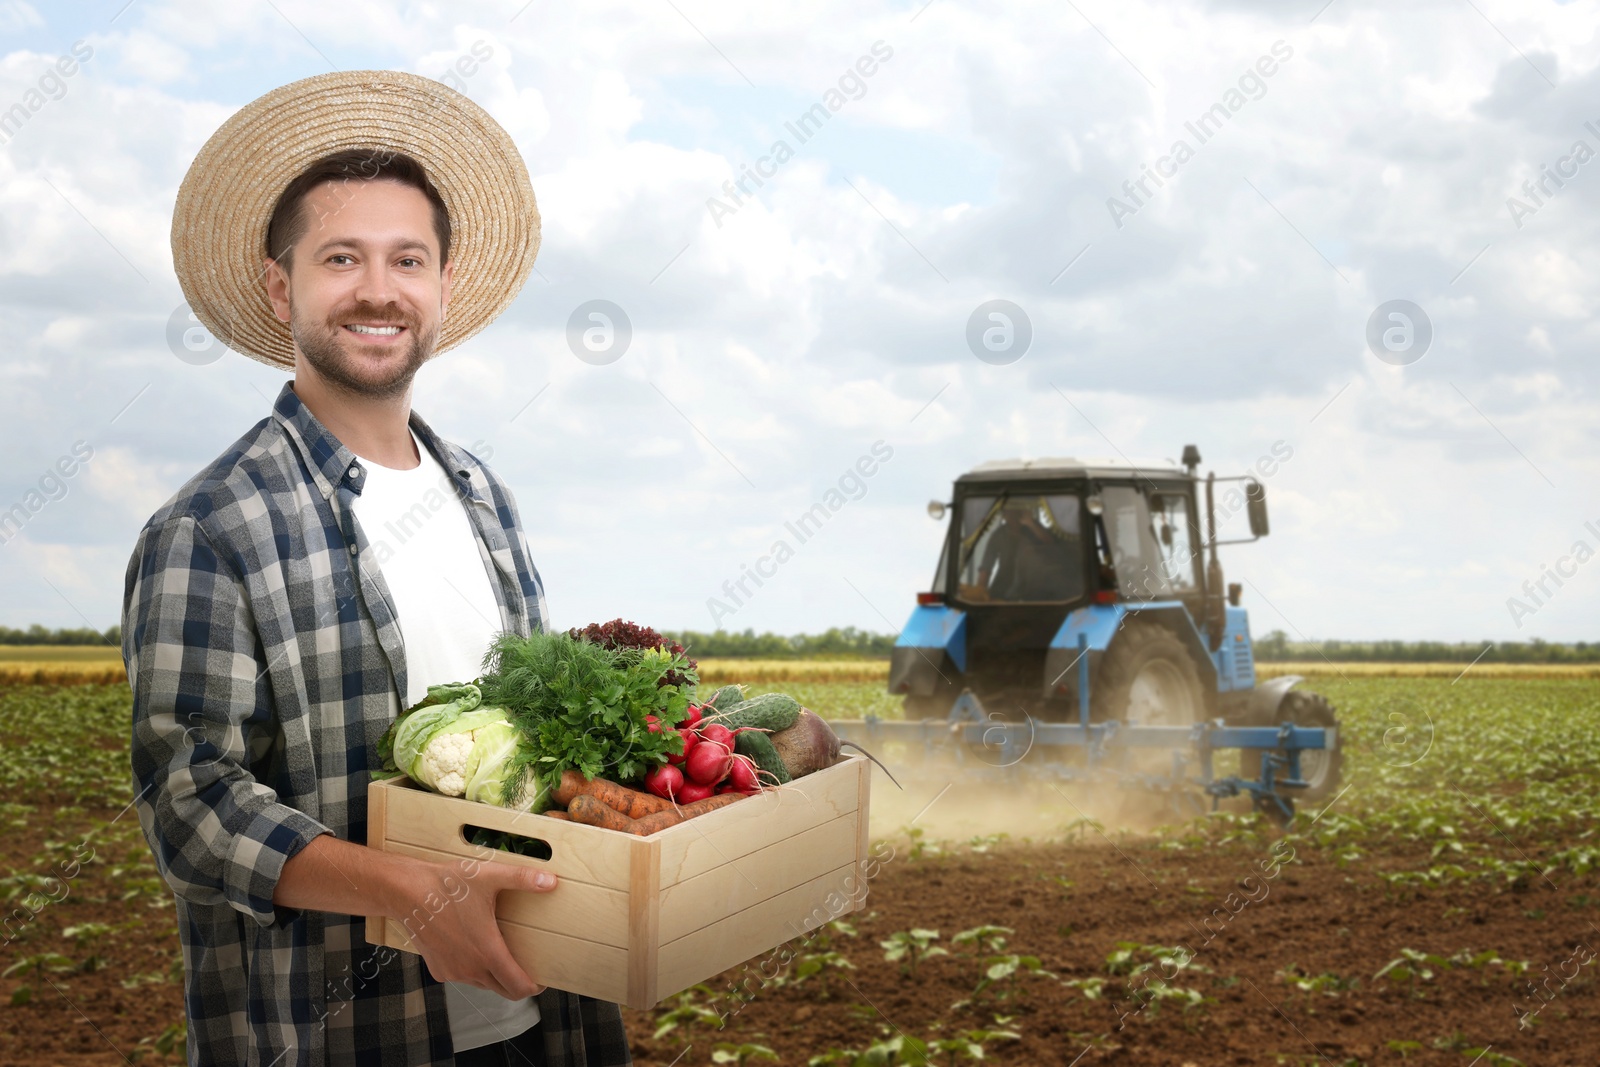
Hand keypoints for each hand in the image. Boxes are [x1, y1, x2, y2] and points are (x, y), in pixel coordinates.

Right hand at [397, 860, 557, 999]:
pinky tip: (473, 946)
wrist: (406, 892)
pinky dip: (472, 968)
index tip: (543, 979)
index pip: (518, 987)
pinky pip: (462, 976)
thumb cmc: (448, 885)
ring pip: (483, 984)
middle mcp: (470, 969)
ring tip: (501, 953)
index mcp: (488, 952)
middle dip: (518, 983)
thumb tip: (551, 881)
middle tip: (527, 967)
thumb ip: (523, 879)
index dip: (535, 987)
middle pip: (503, 990)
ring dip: (494, 975)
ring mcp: (452, 972)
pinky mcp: (438, 970)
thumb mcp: (490, 877)